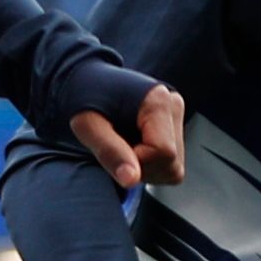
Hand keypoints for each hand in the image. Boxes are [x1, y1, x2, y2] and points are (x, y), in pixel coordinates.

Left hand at [67, 83, 185, 191]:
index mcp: (158, 101)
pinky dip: (150, 166)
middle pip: (171, 163)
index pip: (163, 152)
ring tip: (122, 146)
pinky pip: (171, 165)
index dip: (135, 161)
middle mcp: (174, 106)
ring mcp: (177, 117)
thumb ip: (110, 151)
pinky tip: (132, 147)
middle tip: (114, 147)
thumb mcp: (86, 125)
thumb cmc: (83, 98)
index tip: (112, 148)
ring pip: (173, 168)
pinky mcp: (175, 127)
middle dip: (140, 166)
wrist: (85, 80)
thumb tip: (132, 180)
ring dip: (144, 168)